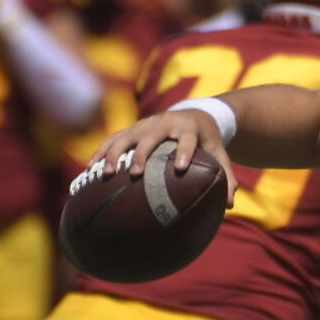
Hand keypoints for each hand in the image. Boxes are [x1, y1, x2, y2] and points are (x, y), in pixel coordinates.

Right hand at [90, 111, 237, 205]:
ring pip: (127, 136)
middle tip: (135, 174)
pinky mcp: (133, 128)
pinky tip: (90, 168)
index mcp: (189, 128)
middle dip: (142, 154)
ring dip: (114, 153)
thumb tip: (230, 205)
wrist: (195, 114)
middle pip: (152, 136)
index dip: (183, 150)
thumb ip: (227, 177)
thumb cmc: (207, 141)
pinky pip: (114, 138)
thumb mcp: (220, 154)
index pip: (187, 138)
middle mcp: (166, 123)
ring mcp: (146, 123)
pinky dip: (101, 151)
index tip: (179, 167)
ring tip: (105, 174)